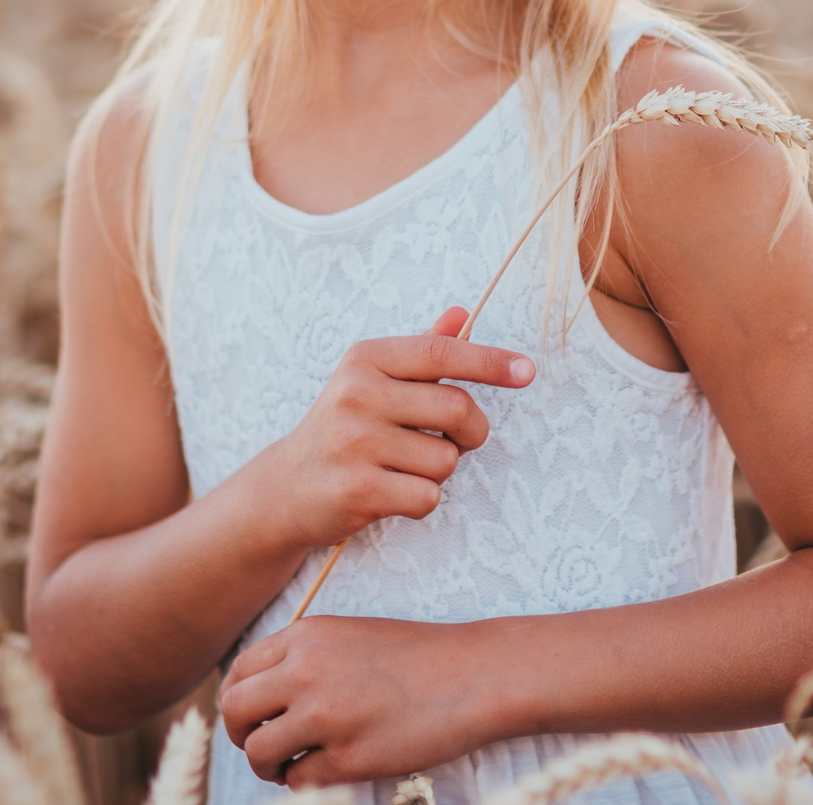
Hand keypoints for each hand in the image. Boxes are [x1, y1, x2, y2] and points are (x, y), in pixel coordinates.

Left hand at [219, 614, 499, 785]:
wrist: (474, 674)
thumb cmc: (417, 657)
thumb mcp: (349, 636)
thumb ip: (303, 657)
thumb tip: (259, 695)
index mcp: (307, 636)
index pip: (238, 671)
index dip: (238, 700)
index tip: (254, 715)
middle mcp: (307, 671)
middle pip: (233, 710)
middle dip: (239, 734)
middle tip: (262, 744)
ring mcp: (326, 715)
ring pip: (257, 751)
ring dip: (267, 765)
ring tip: (289, 765)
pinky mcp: (349, 758)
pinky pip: (297, 780)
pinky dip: (303, 782)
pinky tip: (326, 771)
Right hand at [250, 306, 534, 554]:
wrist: (285, 488)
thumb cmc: (343, 428)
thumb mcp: (371, 380)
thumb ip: (421, 351)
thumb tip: (463, 313)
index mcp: (366, 359)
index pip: (442, 353)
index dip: (491, 362)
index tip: (527, 371)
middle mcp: (357, 394)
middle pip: (458, 409)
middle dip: (471, 432)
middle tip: (453, 441)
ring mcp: (355, 442)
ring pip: (446, 460)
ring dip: (438, 471)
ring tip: (403, 467)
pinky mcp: (358, 488)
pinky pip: (427, 496)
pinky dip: (420, 499)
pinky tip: (390, 492)